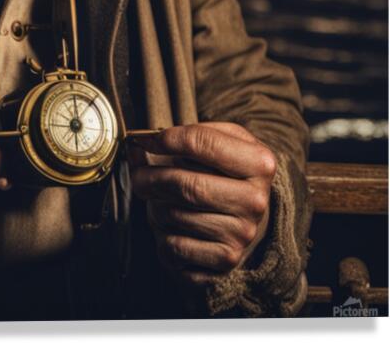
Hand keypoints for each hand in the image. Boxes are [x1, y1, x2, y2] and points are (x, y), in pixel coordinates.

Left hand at [128, 122, 275, 287]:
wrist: (249, 219)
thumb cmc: (226, 173)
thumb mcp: (222, 142)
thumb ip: (185, 135)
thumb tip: (139, 143)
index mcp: (259, 163)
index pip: (202, 142)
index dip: (166, 139)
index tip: (144, 140)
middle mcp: (255, 201)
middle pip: (186, 185)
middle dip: (150, 177)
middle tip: (137, 174)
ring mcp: (242, 234)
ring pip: (174, 215)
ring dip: (154, 205)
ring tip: (159, 199)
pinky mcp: (225, 260)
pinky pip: (173, 246)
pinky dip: (161, 234)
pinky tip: (169, 225)